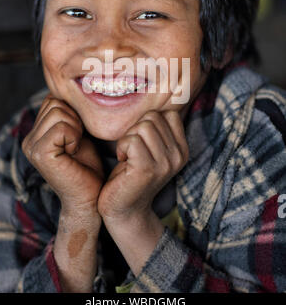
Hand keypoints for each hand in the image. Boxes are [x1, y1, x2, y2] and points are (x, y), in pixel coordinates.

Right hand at [22, 93, 103, 216]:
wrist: (90, 197)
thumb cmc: (87, 167)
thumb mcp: (78, 133)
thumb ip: (68, 115)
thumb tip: (68, 91)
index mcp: (36, 133)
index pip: (53, 99)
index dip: (73, 112)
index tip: (79, 134)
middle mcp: (29, 139)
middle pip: (55, 102)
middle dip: (75, 118)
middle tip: (78, 142)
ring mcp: (31, 146)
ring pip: (58, 112)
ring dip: (76, 128)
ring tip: (76, 147)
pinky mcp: (40, 153)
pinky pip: (62, 127)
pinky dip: (75, 136)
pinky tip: (75, 152)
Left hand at [97, 110, 188, 224]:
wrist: (124, 209)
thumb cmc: (131, 173)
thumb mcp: (150, 148)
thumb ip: (156, 128)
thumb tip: (159, 95)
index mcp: (182, 148)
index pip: (168, 113)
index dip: (148, 122)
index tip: (142, 142)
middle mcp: (179, 155)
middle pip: (153, 117)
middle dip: (136, 130)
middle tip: (132, 152)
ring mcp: (166, 163)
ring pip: (142, 126)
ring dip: (128, 139)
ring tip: (129, 157)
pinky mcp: (148, 169)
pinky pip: (131, 140)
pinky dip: (122, 148)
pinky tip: (124, 163)